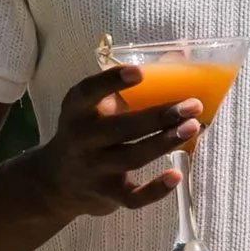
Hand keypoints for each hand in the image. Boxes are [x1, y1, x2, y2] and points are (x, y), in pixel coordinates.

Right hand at [34, 61, 203, 223]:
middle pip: (121, 128)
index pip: (87, 92)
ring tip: (192, 127)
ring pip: (132, 157)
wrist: (57, 181)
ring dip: (164, 142)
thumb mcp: (96, 106)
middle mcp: (81, 139)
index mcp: (76, 110)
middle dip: (159, 116)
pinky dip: (155, 190)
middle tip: (192, 105)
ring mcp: (93, 170)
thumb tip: (181, 53)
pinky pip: (133, 197)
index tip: (139, 72)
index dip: (111, 81)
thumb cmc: (88, 131)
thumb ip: (131, 84)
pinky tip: (176, 175)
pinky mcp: (107, 196)